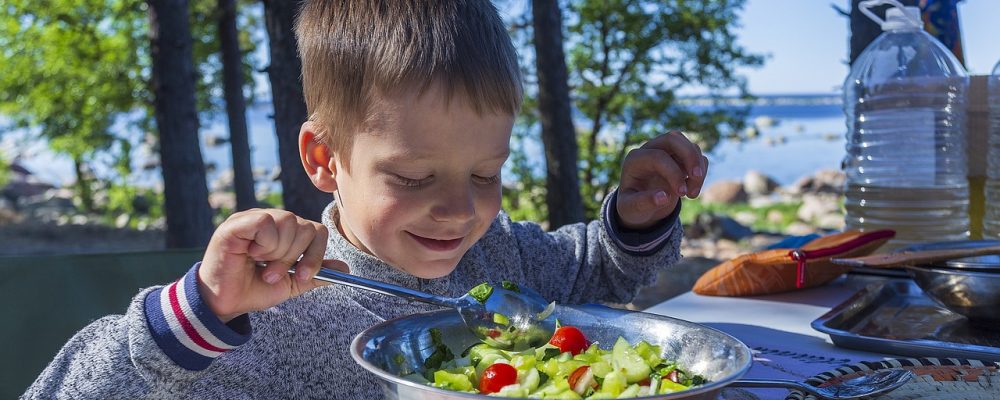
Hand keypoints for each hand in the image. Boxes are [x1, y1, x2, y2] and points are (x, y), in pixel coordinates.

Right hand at [198, 208, 346, 321]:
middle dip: (294, 257)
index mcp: (287, 233)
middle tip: (273, 274)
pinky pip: (266, 223)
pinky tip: (250, 254)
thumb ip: (316, 273)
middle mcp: (273, 221)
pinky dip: (264, 244)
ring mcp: (255, 218)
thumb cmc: (254, 290)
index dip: (315, 254)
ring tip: (262, 266)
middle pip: (306, 226)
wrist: (225, 303)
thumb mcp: (292, 284)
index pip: (318, 231)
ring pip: (288, 222)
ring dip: (278, 253)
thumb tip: (345, 269)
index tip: (303, 275)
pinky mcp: (238, 223)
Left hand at [616, 130, 707, 229]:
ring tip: (692, 194)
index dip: (673, 173)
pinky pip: (697, 156)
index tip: (682, 193)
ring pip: (689, 146)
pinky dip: (701, 172)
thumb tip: (664, 197)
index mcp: (635, 159)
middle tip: (696, 176)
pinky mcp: (679, 158)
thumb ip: (643, 203)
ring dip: (698, 168)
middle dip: (689, 156)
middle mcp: (650, 150)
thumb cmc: (632, 206)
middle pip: (673, 138)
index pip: (658, 156)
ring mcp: (666, 152)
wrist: (639, 206)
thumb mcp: (631, 209)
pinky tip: (692, 192)